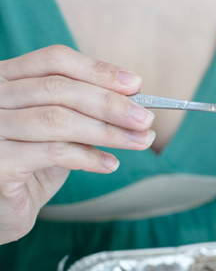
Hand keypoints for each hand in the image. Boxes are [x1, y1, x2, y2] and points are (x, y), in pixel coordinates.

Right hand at [0, 45, 154, 243]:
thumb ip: (83, 112)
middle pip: (60, 89)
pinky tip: (109, 164)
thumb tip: (132, 102)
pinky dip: (88, 157)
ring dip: (108, 131)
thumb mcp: (57, 131)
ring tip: (139, 141)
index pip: (54, 60)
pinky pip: (52, 152)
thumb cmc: (29, 165)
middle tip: (146, 119)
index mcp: (6, 80)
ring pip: (58, 120)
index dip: (98, 70)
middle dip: (111, 104)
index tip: (135, 84)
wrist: (0, 210)